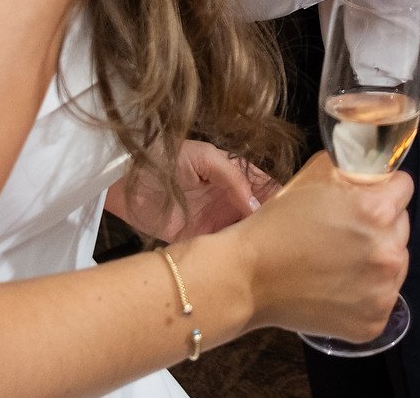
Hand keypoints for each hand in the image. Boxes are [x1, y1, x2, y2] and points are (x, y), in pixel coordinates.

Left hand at [108, 140, 278, 242]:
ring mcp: (215, 220)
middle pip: (260, 216)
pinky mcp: (198, 239)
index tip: (294, 215)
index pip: (267, 187)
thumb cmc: (164, 158)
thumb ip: (231, 175)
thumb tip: (256, 203)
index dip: (281, 200)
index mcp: (235, 175)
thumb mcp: (203, 157)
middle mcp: (229, 199)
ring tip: (269, 255)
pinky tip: (241, 262)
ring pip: (244, 235)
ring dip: (254, 244)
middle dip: (272, 227)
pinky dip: (232, 256)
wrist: (124, 181)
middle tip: (286, 242)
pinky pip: (221, 249)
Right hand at [233, 153, 411, 339]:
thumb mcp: (315, 175)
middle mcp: (388, 252)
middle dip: (381, 225)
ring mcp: (383, 291)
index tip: (366, 198)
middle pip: (401, 227)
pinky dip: (365, 294)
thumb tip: (375, 171)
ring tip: (339, 262)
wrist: (249, 278)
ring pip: (396, 263)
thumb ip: (354, 169)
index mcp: (377, 211)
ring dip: (377, 260)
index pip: (405, 187)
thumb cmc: (278, 224)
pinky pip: (382, 299)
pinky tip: (337, 288)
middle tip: (345, 233)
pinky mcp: (374, 321)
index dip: (384, 188)